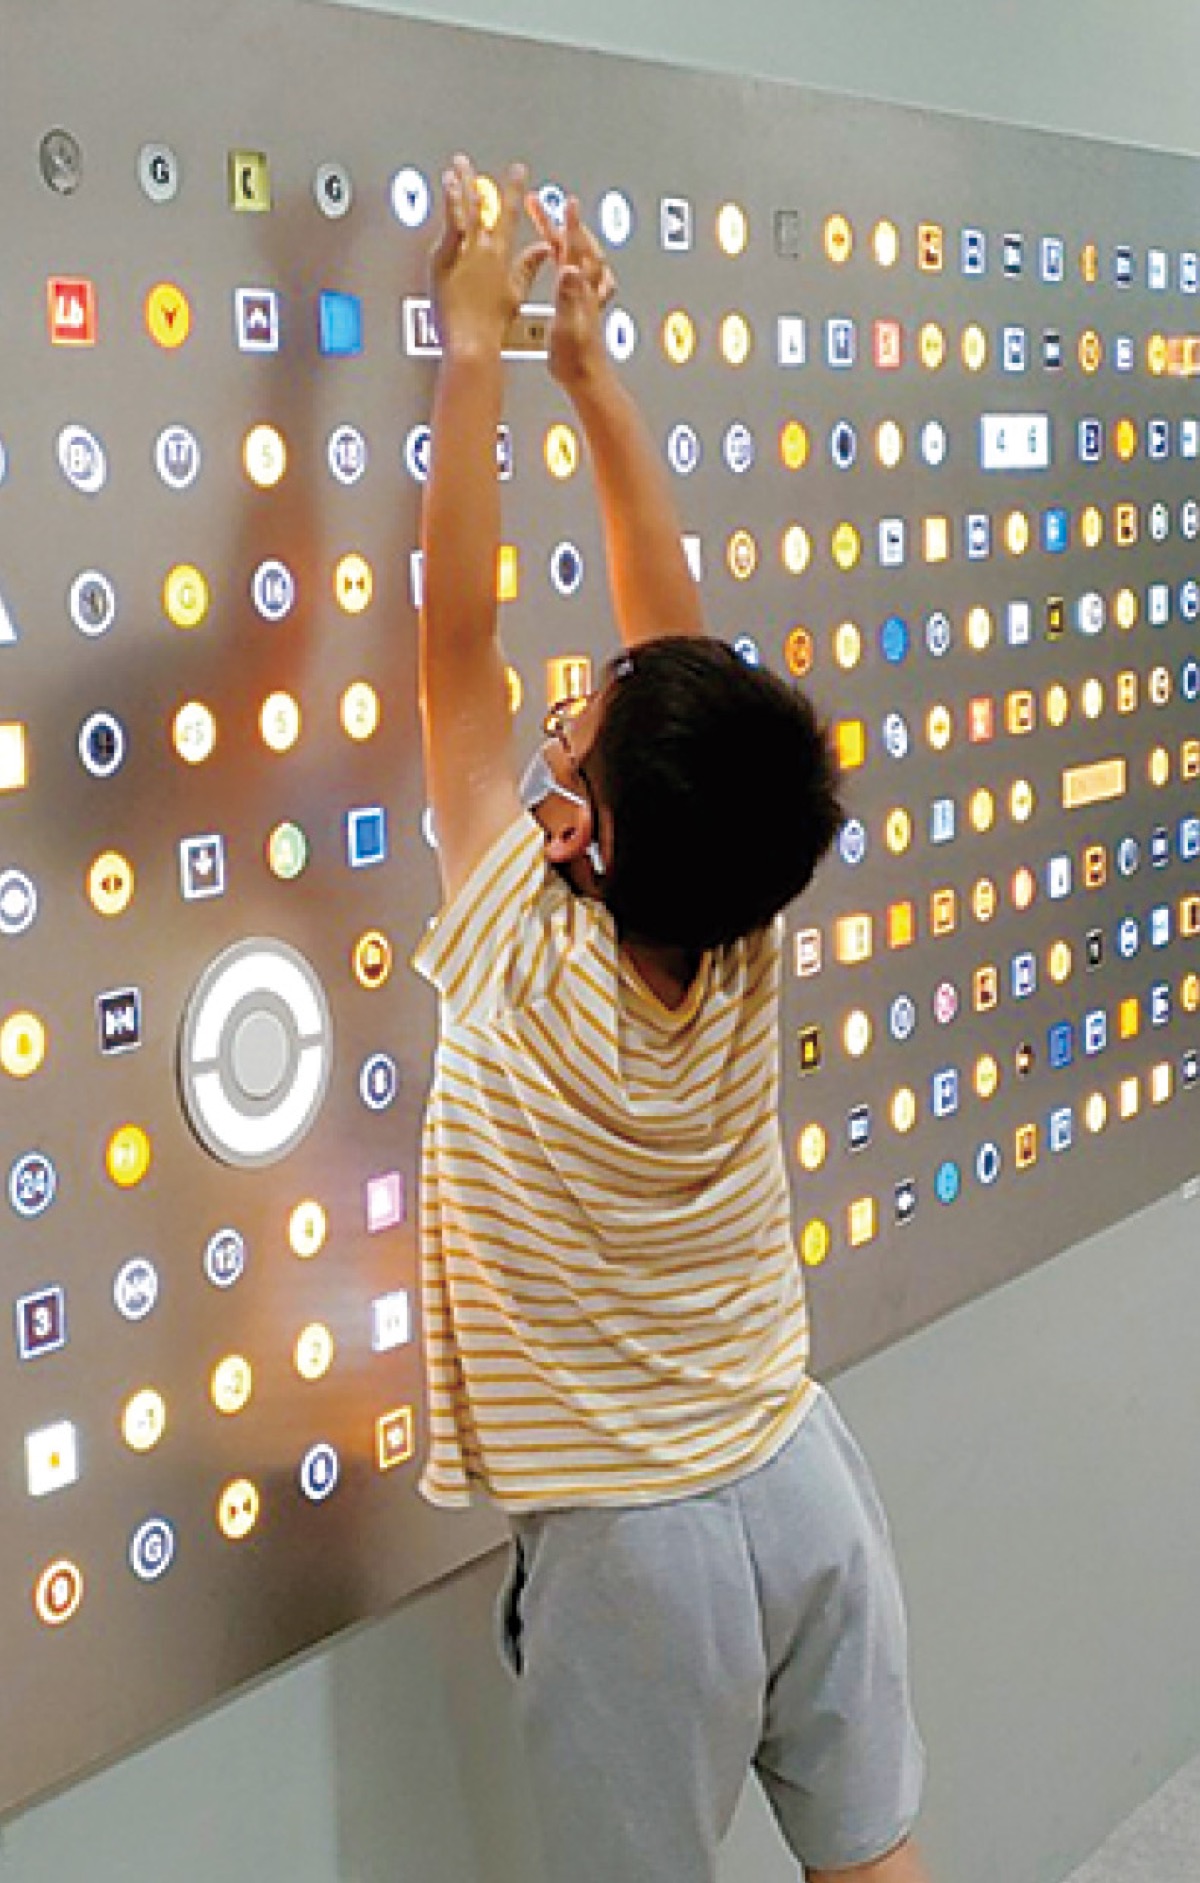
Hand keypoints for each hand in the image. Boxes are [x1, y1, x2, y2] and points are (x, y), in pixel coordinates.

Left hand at [431, 155, 549, 359]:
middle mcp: (485, 250)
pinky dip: (450, 204)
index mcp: (502, 257)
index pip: (510, 216)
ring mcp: (464, 253)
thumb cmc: (493, 326)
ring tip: (456, 167)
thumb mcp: (515, 294)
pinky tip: (448, 188)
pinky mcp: (445, 260)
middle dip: (478, 182)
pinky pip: (449, 226)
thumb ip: (528, 268)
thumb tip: (541, 251)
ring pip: (465, 211)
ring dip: (461, 186)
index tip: (517, 172)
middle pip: (482, 208)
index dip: (514, 191)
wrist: (473, 342)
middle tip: (470, 163)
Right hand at [526, 192, 616, 388]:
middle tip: (544, 206)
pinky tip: (574, 263)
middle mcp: (586, 289)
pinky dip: (578, 263)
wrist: (587, 380)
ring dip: (570, 238)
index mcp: (580, 289)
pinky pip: (585, 277)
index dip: (569, 224)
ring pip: (582, 258)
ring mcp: (588, 297)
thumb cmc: (576, 359)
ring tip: (557, 223)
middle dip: (563, 224)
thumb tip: (570, 267)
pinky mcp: (585, 308)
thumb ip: (568, 295)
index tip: (565, 202)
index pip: (575, 249)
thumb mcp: (567, 324)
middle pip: (577, 247)